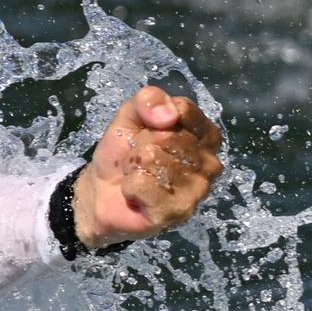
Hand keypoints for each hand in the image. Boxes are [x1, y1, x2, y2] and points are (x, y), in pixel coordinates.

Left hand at [74, 85, 224, 248]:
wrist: (101, 190)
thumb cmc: (124, 152)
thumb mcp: (130, 115)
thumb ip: (149, 100)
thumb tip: (168, 115)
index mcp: (205, 136)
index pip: (183, 110)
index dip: (153, 118)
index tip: (146, 131)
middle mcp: (210, 163)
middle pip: (168, 136)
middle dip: (140, 145)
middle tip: (138, 158)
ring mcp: (198, 189)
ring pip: (155, 160)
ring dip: (135, 167)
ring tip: (137, 175)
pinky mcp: (179, 211)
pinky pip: (145, 184)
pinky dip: (131, 186)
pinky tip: (136, 194)